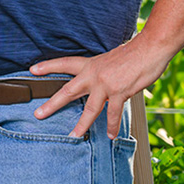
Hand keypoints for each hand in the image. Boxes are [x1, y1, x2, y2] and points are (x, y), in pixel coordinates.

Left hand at [29, 41, 168, 138]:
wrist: (150, 48)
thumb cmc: (134, 53)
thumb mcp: (111, 59)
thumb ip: (102, 72)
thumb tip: (100, 84)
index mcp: (91, 64)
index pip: (64, 63)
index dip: (48, 66)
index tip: (32, 70)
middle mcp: (94, 74)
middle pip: (68, 90)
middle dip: (52, 104)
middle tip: (38, 114)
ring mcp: (106, 84)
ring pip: (89, 109)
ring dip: (81, 124)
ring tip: (73, 135)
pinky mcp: (119, 92)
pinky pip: (113, 113)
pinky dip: (112, 125)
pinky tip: (110, 134)